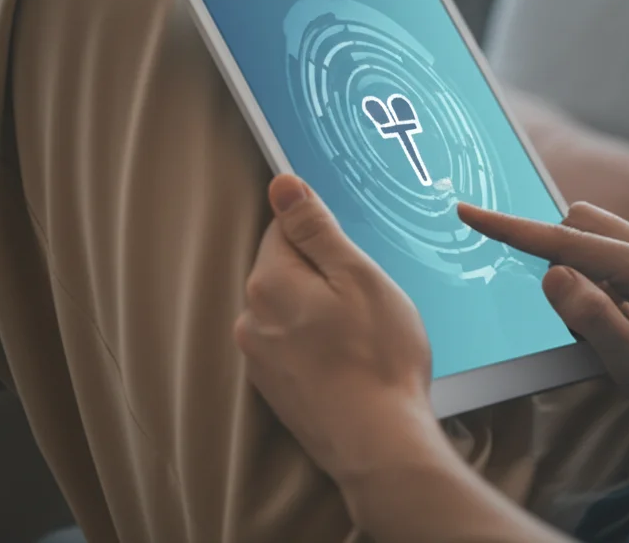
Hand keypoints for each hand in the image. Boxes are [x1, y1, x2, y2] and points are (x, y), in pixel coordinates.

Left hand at [234, 175, 438, 481]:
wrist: (378, 443)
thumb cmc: (378, 356)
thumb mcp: (358, 277)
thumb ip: (316, 229)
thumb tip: (282, 185)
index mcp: (269, 282)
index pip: (283, 229)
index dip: (323, 235)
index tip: (352, 256)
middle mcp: (250, 319)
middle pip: (284, 271)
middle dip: (322, 275)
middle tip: (367, 299)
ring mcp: (258, 358)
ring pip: (289, 311)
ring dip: (320, 312)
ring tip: (362, 336)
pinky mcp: (273, 389)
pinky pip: (293, 346)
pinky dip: (317, 345)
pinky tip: (350, 362)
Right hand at [459, 201, 628, 442]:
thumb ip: (590, 316)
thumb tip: (551, 274)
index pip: (566, 240)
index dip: (512, 228)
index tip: (470, 212)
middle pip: (581, 221)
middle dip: (554, 255)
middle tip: (570, 318)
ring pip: (596, 236)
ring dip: (577, 271)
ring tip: (600, 329)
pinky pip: (613, 257)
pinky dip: (596, 282)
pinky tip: (616, 325)